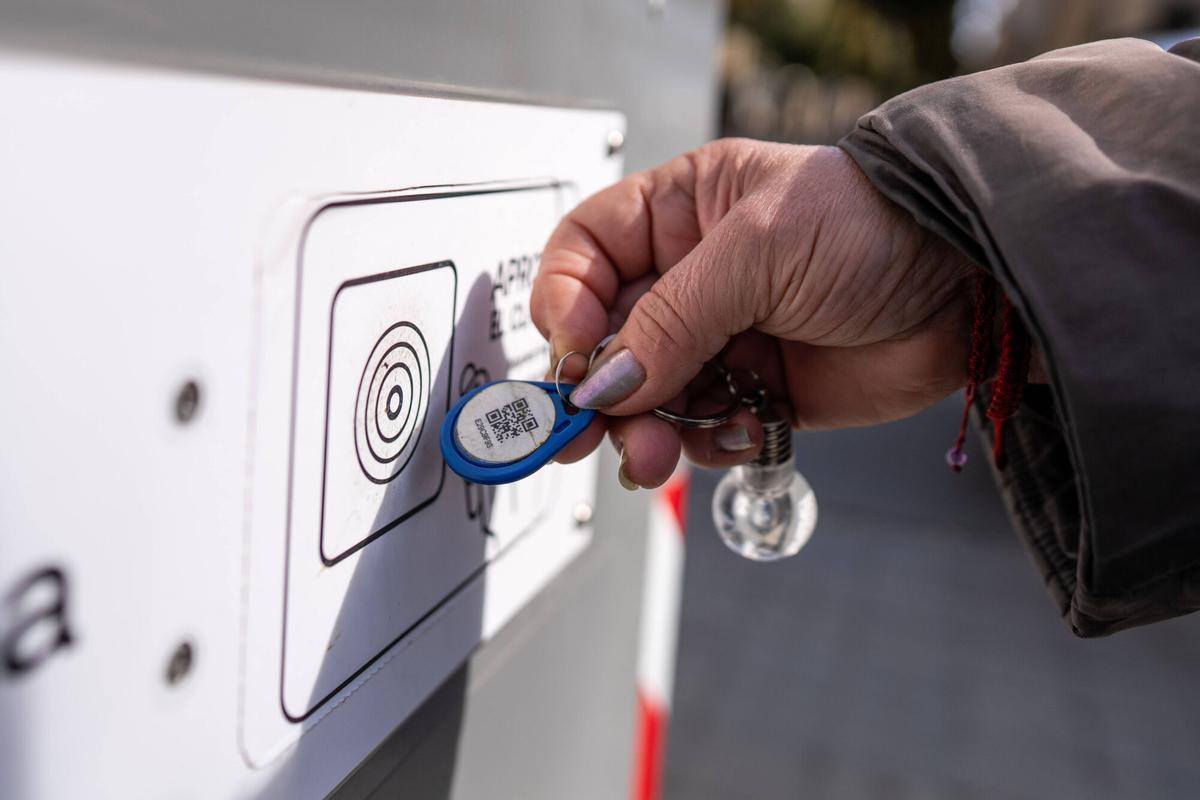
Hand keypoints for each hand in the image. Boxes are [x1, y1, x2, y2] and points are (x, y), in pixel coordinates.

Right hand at [531, 138, 975, 488]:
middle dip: (601, 390)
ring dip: (649, 430)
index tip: (574, 353)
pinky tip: (742, 431)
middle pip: (609, 340)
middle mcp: (693, 276)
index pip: (585, 254)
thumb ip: (673, 319)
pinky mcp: (757, 392)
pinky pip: (702, 429)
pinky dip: (708, 443)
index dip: (566, 305)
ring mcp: (724, 338)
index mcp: (680, 212)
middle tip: (585, 434)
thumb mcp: (761, 249)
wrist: (974, 285)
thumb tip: (605, 383)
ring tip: (661, 453)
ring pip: (649, 396)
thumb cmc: (878, 227)